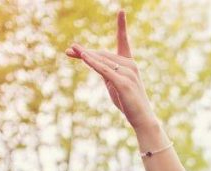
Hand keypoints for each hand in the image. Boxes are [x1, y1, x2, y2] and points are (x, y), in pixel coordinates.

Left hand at [65, 9, 155, 130]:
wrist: (142, 119)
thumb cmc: (128, 103)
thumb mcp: (114, 84)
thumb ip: (105, 71)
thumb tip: (90, 60)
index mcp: (130, 63)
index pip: (124, 41)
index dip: (122, 26)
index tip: (121, 11)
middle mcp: (130, 65)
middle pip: (103, 54)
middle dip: (85, 53)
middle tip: (68, 51)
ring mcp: (128, 73)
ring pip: (102, 61)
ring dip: (85, 56)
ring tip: (70, 51)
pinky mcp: (123, 83)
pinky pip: (104, 70)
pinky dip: (92, 62)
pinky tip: (83, 56)